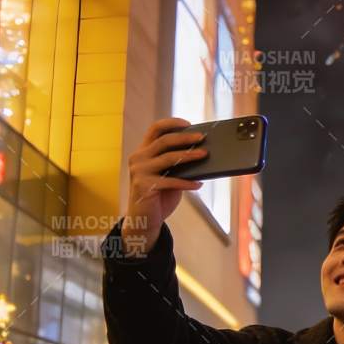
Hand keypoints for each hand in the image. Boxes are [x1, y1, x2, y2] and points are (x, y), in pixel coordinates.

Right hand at [121, 118, 205, 255]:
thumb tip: (201, 153)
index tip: (188, 123)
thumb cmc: (159, 195)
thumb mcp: (168, 175)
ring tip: (205, 154)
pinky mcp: (144, 186)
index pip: (155, 129)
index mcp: (143, 152)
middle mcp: (138, 158)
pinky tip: (199, 184)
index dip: (171, 123)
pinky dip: (187, 182)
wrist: (143, 220)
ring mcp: (139, 172)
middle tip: (202, 138)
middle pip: (164, 140)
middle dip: (185, 137)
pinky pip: (171, 181)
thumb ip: (177, 164)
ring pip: (168, 158)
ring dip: (189, 155)